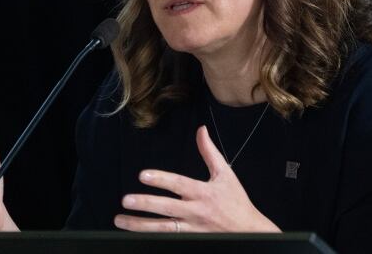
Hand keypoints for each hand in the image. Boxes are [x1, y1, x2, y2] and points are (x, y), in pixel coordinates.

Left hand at [114, 125, 280, 232]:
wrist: (250, 231)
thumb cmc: (237, 202)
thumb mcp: (225, 174)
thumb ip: (209, 152)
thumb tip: (201, 130)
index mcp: (203, 193)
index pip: (179, 185)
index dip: (161, 179)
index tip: (143, 176)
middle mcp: (196, 211)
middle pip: (166, 208)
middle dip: (145, 204)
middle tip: (126, 201)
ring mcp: (193, 229)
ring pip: (163, 228)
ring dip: (140, 225)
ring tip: (121, 220)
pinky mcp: (192, 240)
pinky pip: (169, 239)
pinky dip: (153, 237)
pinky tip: (136, 235)